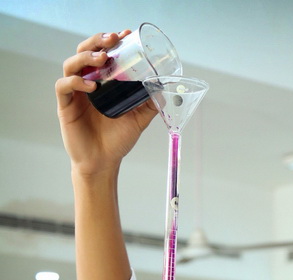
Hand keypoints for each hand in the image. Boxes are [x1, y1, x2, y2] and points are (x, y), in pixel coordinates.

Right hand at [55, 31, 156, 175]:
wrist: (103, 164)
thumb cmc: (116, 142)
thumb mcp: (138, 121)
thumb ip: (149, 105)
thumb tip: (163, 90)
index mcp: (101, 83)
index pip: (101, 53)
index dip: (110, 41)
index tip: (124, 36)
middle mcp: (86, 84)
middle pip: (84, 52)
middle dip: (97, 42)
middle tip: (112, 41)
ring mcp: (74, 94)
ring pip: (71, 64)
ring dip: (86, 57)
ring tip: (102, 59)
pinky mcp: (65, 107)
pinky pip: (63, 86)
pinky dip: (75, 82)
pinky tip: (91, 86)